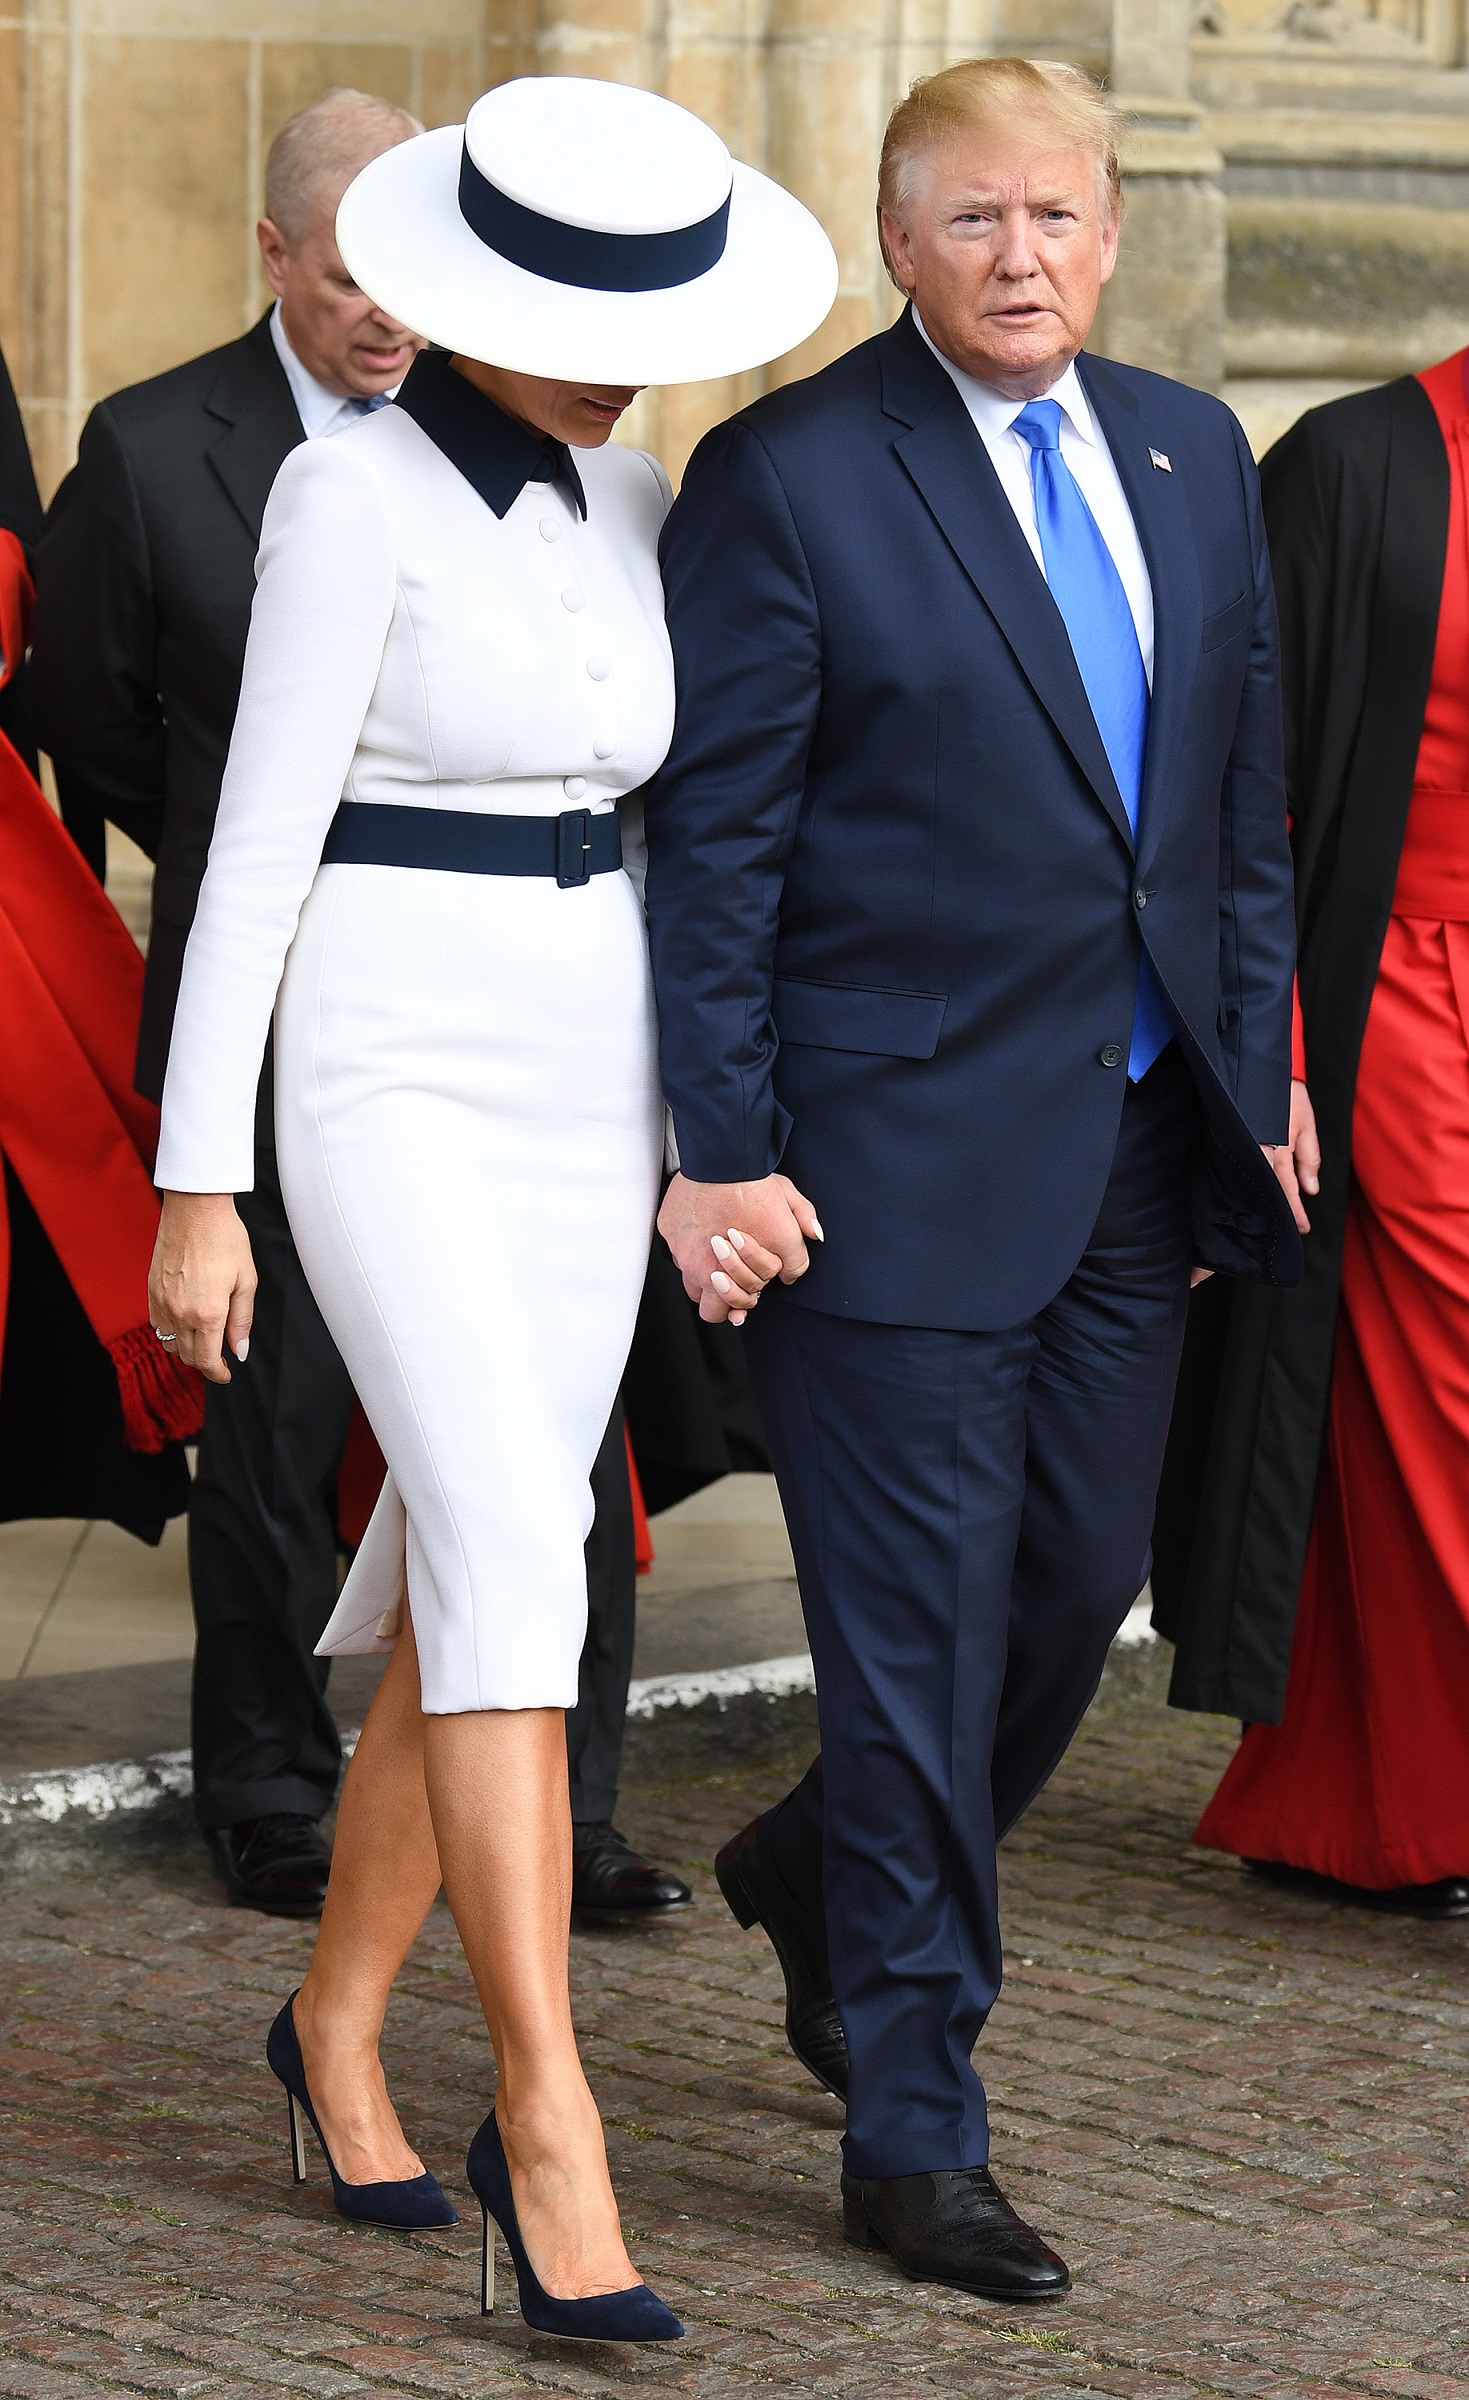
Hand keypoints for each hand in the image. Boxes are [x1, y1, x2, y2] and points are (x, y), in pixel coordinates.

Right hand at [148, 1192, 256, 1383]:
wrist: (195, 1209)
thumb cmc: (224, 1238)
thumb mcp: (246, 1281)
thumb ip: (242, 1321)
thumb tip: (239, 1349)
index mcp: (208, 1313)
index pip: (207, 1360)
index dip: (217, 1374)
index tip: (225, 1374)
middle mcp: (180, 1312)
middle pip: (187, 1356)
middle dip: (204, 1363)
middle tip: (219, 1359)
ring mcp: (162, 1302)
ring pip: (170, 1343)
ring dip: (186, 1349)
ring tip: (203, 1341)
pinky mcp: (151, 1291)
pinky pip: (157, 1324)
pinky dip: (170, 1331)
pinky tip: (184, 1323)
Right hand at [657, 1172, 823, 1324]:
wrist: (721, 1160)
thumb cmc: (752, 1181)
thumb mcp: (790, 1200)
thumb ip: (804, 1221)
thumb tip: (814, 1235)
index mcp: (748, 1269)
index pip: (751, 1299)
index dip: (756, 1292)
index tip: (758, 1284)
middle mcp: (713, 1270)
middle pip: (714, 1311)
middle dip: (723, 1303)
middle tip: (732, 1288)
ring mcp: (687, 1257)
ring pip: (693, 1289)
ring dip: (704, 1282)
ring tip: (714, 1264)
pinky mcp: (671, 1238)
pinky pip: (677, 1256)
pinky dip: (688, 1250)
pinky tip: (699, 1234)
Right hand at [1262, 1077, 1319, 1236]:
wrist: (1262, 1071)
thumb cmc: (1288, 1097)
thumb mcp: (1306, 1127)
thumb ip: (1309, 1159)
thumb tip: (1311, 1189)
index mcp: (1279, 1151)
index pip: (1287, 1190)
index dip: (1295, 1212)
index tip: (1303, 1227)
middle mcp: (1259, 1154)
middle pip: (1270, 1191)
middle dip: (1282, 1211)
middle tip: (1292, 1227)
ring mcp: (1246, 1149)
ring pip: (1258, 1183)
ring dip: (1268, 1200)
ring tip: (1276, 1215)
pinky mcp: (1237, 1143)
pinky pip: (1247, 1170)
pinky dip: (1255, 1183)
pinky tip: (1258, 1191)